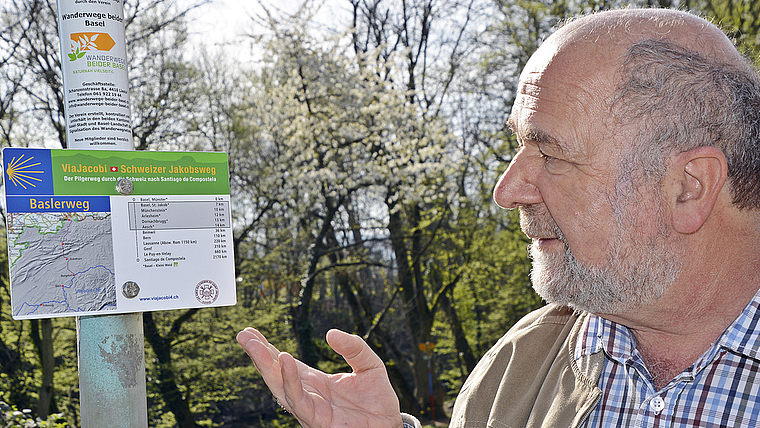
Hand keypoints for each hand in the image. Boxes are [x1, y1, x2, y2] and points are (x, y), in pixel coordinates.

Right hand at [237, 327, 402, 427]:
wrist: (389, 424)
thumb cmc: (376, 397)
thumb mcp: (368, 364)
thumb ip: (353, 347)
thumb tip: (331, 333)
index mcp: (314, 381)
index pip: (284, 363)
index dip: (266, 349)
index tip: (250, 332)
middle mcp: (307, 394)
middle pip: (276, 374)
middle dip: (257, 355)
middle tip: (242, 335)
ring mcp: (310, 408)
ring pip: (280, 387)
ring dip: (266, 366)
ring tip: (254, 345)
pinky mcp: (317, 420)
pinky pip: (299, 400)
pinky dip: (289, 380)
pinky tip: (284, 360)